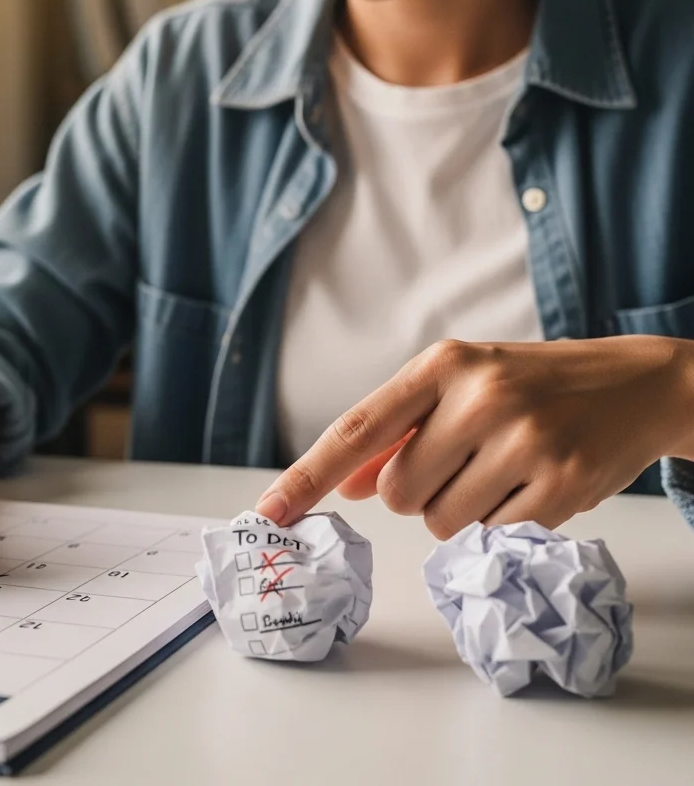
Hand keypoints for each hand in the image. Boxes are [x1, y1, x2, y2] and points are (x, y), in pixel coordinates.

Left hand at [257, 336, 693, 537]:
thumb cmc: (530, 384)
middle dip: (416, 492)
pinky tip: (531, 484)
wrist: (633, 383)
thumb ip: (399, 432)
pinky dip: (501, 523)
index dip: (307, 475)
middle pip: (397, 492)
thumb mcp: (459, 387)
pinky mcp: (562, 484)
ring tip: (499, 470)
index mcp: (442, 365)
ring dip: (457, 511)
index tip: (268, 512)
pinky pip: (492, 536)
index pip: (357, 428)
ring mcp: (524, 440)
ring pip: (439, 522)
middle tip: (462, 461)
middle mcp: (479, 396)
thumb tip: (349, 483)